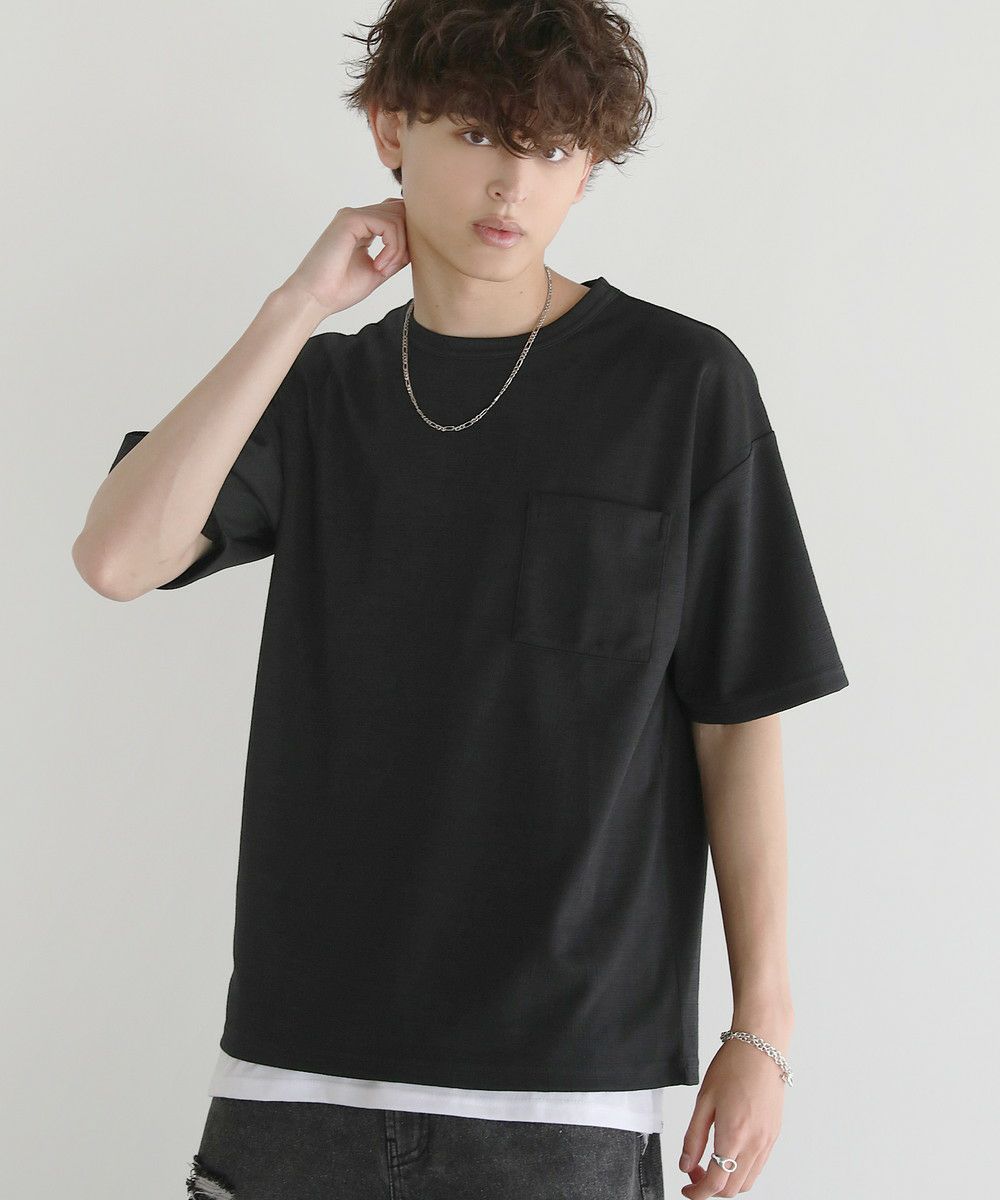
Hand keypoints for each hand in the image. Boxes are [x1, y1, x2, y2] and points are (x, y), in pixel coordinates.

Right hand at [279, 197, 410, 317]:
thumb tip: (416, 246)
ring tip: (384, 270)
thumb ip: (395, 256)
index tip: (397, 267)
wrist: (314, 298)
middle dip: (406, 242)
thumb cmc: (339, 290)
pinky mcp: (351, 219)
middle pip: (399, 212)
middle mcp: (356, 218)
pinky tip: (379, 266)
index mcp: (361, 228)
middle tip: (393, 268)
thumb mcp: (378, 271)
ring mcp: (352, 216)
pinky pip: (388, 224)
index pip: (395, 218)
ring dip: (399, 248)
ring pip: (397, 217)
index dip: (406, 239)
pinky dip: (392, 247)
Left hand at [676, 1037, 785, 1196]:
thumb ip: (693, 1137)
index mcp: (734, 1135)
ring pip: (748, 1181)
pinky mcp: (774, 1135)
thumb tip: (686, 1164)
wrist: (761, 1048)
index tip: (687, 1189)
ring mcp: (768, 1141)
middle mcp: (755, 1143)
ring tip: (710, 1163)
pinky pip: (758, 1166)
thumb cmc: (733, 1067)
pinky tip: (729, 1153)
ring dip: (728, 1182)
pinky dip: (742, 1170)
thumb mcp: (704, 1100)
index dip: (698, 1193)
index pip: (716, 1182)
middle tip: (695, 1173)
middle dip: (711, 1189)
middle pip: (733, 1188)